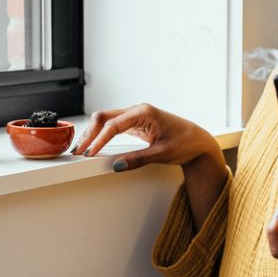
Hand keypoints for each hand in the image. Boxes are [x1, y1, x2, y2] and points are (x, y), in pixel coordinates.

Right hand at [73, 103, 221, 171]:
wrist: (198, 142)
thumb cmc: (186, 143)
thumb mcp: (163, 154)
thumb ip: (139, 159)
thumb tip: (117, 165)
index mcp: (144, 112)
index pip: (114, 124)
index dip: (99, 139)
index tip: (89, 153)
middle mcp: (138, 111)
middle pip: (104, 117)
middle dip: (90, 133)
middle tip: (79, 151)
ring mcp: (135, 116)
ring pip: (106, 121)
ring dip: (93, 133)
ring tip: (82, 149)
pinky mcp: (135, 124)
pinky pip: (113, 127)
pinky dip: (102, 135)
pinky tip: (94, 145)